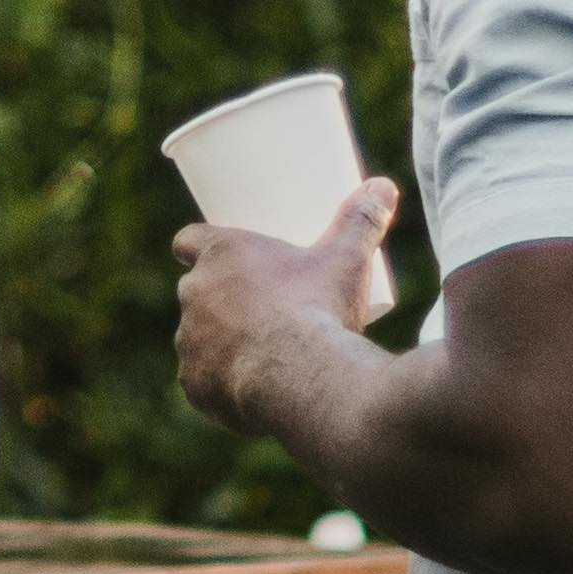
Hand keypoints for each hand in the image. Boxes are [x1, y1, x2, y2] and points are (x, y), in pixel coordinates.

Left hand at [169, 183, 396, 427]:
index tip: (216, 254)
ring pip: (195, 338)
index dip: (198, 245)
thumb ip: (362, 220)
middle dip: (218, 298)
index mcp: (222, 255)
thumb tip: (384, 185)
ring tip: (254, 351)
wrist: (308, 380)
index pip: (189, 239)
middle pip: (195, 291)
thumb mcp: (347, 260)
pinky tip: (237, 388)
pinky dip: (217, 384)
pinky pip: (199, 381)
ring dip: (216, 342)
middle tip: (256, 307)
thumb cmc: (321, 309)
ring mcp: (189, 342)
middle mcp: (195, 295)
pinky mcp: (194, 383)